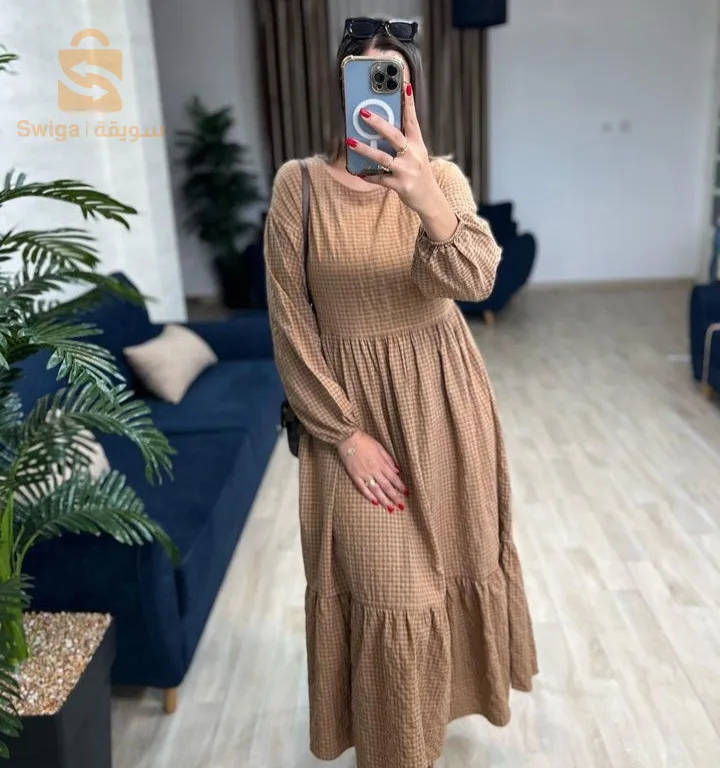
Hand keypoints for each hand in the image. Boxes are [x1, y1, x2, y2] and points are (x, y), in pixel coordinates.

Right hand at [338, 430, 407, 511]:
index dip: (400, 486)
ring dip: (384, 500)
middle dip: (394, 497)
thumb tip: (397, 470)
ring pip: (376, 490)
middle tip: (401, 507)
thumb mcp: (380, 447)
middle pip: (386, 486)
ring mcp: (364, 474)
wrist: (348, 438)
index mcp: (381, 463)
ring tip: (390, 509)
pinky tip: (374, 502)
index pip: (393, 477)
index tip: (406, 493)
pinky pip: (362, 488)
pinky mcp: (355, 475)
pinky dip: (369, 495)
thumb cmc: (365, 441)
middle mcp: (374, 470)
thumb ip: (388, 459)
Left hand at [346, 83, 458, 239]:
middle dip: (378, 123)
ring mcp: (407, 171)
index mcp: (418, 144)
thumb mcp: (416, 154)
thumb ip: (403, 141)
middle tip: (362, 112)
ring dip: (365, 149)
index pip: (412, 120)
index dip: (409, 103)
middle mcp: (413, 155)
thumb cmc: (418, 172)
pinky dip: (368, 175)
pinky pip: (380, 179)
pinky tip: (358, 171)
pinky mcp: (400, 185)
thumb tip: (382, 127)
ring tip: (350, 141)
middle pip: (394, 136)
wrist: (430, 199)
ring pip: (383, 157)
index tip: (404, 85)